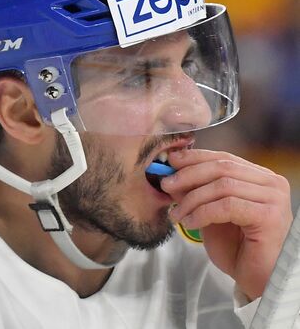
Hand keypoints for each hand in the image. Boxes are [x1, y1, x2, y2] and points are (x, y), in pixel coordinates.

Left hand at [161, 149, 292, 300]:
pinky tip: (190, 223)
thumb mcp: (209, 214)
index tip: (170, 161)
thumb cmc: (237, 249)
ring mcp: (273, 199)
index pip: (224, 158)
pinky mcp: (270, 216)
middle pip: (222, 168)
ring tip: (176, 214)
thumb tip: (170, 174)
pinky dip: (203, 213)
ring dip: (192, 199)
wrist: (256, 281)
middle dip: (188, 175)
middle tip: (165, 185)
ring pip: (222, 186)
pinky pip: (227, 206)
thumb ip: (195, 192)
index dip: (194, 158)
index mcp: (260, 178)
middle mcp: (271, 184)